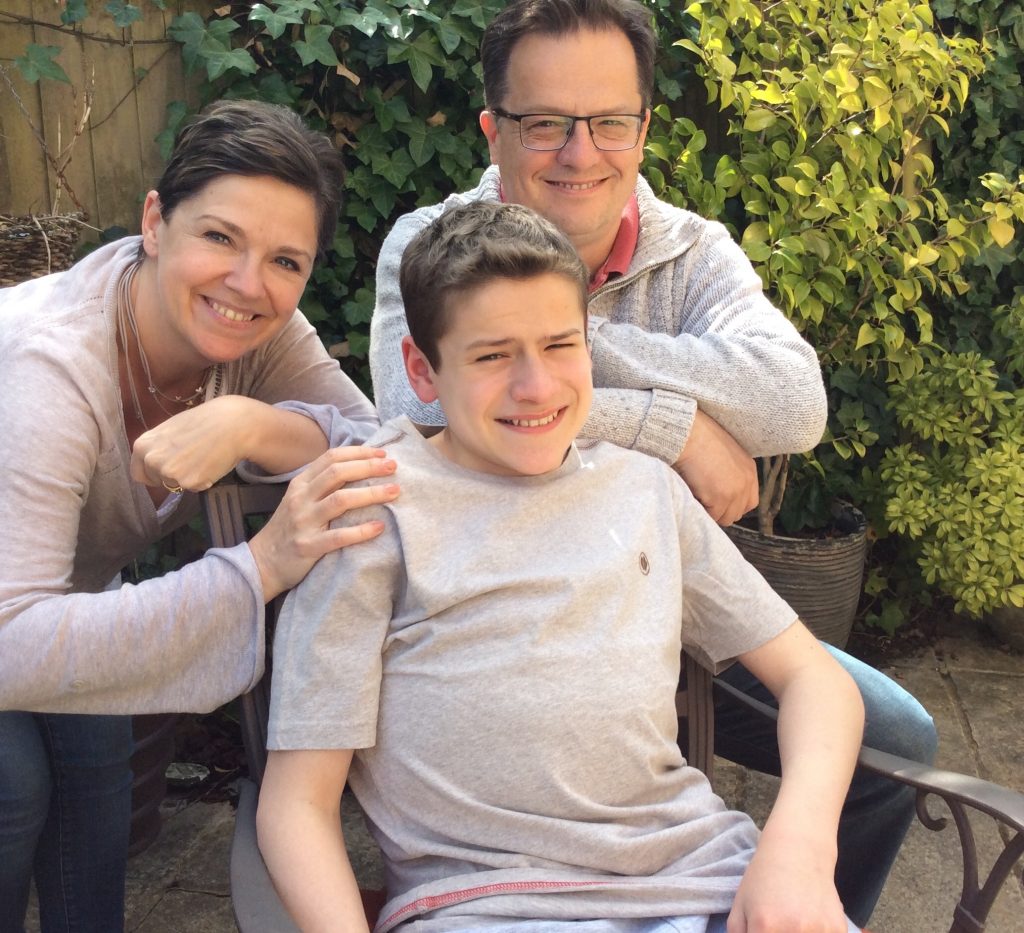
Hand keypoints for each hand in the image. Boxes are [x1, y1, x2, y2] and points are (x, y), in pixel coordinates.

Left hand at [131, 396, 263, 491]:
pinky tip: (211, 464)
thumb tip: (156, 460)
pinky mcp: (188, 482)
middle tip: (189, 462)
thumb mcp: (170, 430)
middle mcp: (151, 460)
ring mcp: (169, 473)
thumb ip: (158, 447)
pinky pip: (193, 488)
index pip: (138, 473)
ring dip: (188, 478)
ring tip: (203, 459)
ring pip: (175, 485)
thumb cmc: (204, 421)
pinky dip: (202, 481)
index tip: (165, 470)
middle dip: (170, 476)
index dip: (152, 474)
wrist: (231, 424)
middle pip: (156, 481)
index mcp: (143, 445)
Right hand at [248, 446, 399, 600]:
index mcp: (301, 483)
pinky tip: (380, 527)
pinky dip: (361, 531)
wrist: (263, 563)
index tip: (383, 453)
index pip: (332, 458)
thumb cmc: (289, 529)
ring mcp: (304, 521)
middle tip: (393, 467)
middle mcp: (301, 498)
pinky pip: (338, 536)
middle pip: (338, 473)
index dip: (359, 453)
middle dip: (369, 467)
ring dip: (371, 493)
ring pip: (341, 500)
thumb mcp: (300, 500)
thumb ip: (323, 485)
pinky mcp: (308, 546)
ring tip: (395, 491)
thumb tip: (359, 469)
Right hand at [673, 409, 757, 524]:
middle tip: (704, 498)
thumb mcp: (723, 453)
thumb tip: (718, 489)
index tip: (717, 501)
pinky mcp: (721, 499)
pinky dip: (701, 509)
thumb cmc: (698, 438)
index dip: (732, 505)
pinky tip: (693, 493)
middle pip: (737, 513)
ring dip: (710, 511)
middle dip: (721, 510)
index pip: (749, 502)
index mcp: (749, 470)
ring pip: (724, 518)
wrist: (688, 434)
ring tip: (697, 495)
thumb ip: (729, 472)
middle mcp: (747, 482)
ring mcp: (735, 492)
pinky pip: (711, 516)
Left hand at [727, 832, 847, 932]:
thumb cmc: (763, 878)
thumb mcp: (740, 906)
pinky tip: (811, 922)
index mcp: (765, 927)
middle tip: (778, 926)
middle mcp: (794, 931)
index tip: (764, 932)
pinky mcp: (838, 929)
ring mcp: (820, 931)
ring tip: (793, 923)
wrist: (798, 851)